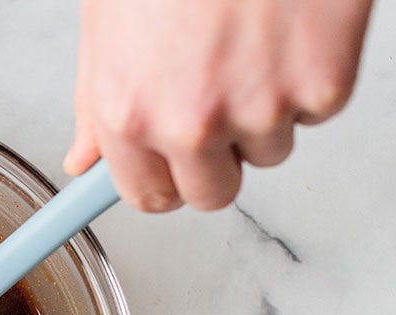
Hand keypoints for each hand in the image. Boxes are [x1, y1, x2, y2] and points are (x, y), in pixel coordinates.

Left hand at [65, 0, 371, 211]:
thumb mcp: (108, 22)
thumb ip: (96, 102)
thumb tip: (84, 160)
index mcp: (128, 112)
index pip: (146, 198)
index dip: (162, 179)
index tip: (170, 167)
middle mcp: (190, 123)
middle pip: (213, 193)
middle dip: (216, 158)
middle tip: (218, 98)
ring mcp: (261, 108)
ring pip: (269, 152)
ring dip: (264, 113)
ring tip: (249, 43)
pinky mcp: (324, 85)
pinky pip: (316, 113)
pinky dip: (309, 78)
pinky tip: (286, 30)